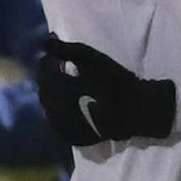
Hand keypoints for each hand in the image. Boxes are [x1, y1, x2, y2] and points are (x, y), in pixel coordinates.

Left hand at [34, 34, 175, 145]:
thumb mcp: (91, 58)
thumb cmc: (116, 80)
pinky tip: (68, 103)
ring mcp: (64, 128)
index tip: (54, 55)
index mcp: (60, 91)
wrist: (137, 110)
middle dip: (48, 78)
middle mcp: (57, 112)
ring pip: (48, 108)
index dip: (46, 62)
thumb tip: (43, 43)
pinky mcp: (73, 137)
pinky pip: (57, 123)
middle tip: (58, 67)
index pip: (43, 73)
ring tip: (64, 84)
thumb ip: (65, 49)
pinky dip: (58, 111)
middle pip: (43, 91)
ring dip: (52, 94)